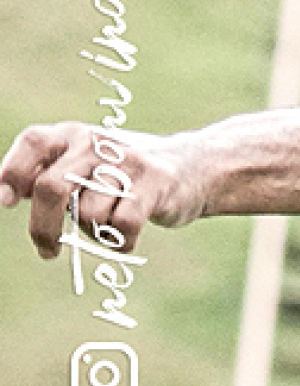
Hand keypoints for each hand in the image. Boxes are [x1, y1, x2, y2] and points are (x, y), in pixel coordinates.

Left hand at [0, 121, 202, 260]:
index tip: (6, 203)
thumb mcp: (85, 163)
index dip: (12, 172)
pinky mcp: (155, 183)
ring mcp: (127, 161)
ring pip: (88, 214)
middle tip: (47, 250)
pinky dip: (120, 243)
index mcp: (73, 134)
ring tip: (110, 225)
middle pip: (51, 188)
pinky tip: (127, 238)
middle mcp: (97, 142)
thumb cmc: (126, 174)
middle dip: (43, 229)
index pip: (33, 142)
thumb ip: (48, 173)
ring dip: (94, 233)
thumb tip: (2, 193)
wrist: (195, 167)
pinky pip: (121, 226)